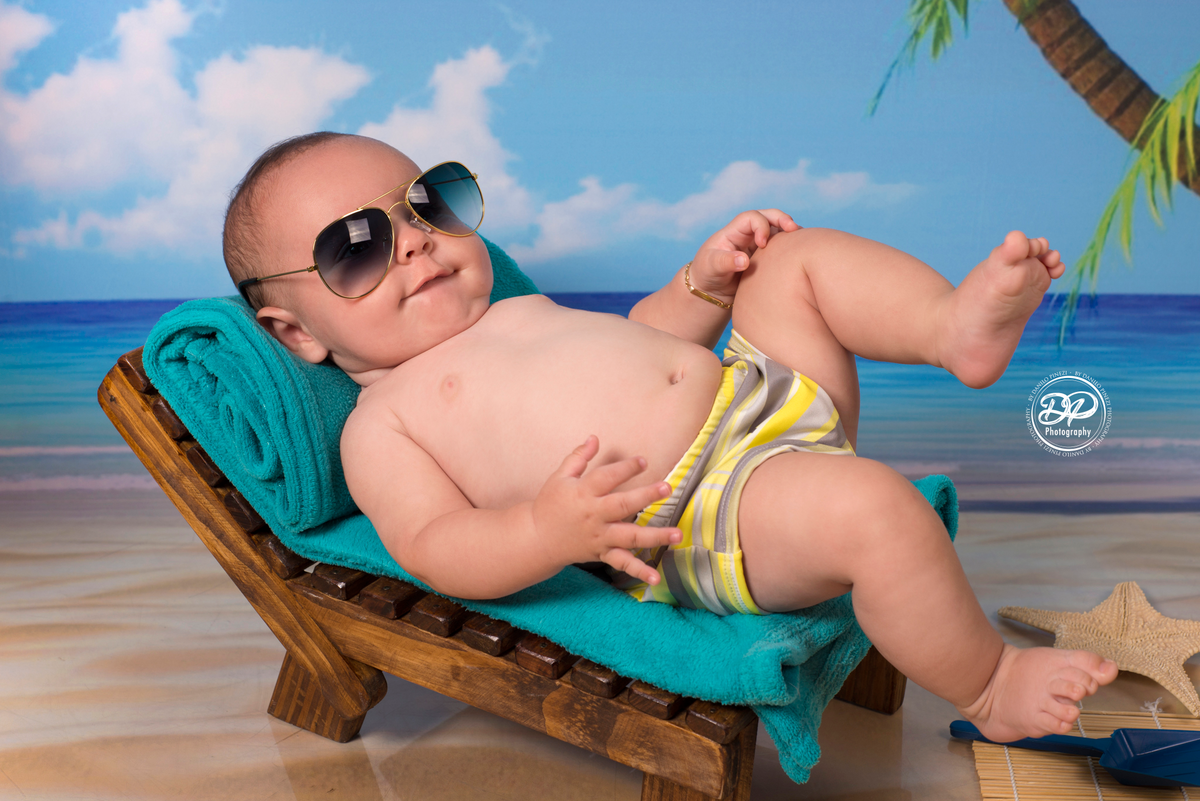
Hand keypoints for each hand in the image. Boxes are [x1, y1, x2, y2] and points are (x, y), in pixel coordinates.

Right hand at [532, 436, 681, 584]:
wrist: (537, 539)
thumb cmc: (549, 504)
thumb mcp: (560, 477)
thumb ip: (578, 457)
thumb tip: (595, 438)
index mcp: (583, 494)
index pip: (607, 477)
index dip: (626, 468)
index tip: (643, 461)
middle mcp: (593, 516)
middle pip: (622, 505)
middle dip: (646, 496)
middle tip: (667, 488)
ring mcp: (599, 537)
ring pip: (629, 537)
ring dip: (655, 537)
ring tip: (677, 535)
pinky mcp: (601, 553)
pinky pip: (622, 563)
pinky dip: (639, 571)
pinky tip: (656, 578)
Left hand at [688, 209, 800, 305]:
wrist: (711, 290)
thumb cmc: (707, 274)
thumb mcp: (711, 268)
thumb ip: (726, 262)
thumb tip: (744, 260)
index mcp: (734, 231)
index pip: (751, 218)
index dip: (761, 226)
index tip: (762, 244)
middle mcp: (748, 234)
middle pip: (768, 216)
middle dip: (782, 219)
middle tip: (794, 229)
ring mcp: (758, 245)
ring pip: (778, 231)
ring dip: (790, 233)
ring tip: (802, 240)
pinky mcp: (766, 258)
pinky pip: (781, 247)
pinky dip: (790, 247)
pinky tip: (799, 254)